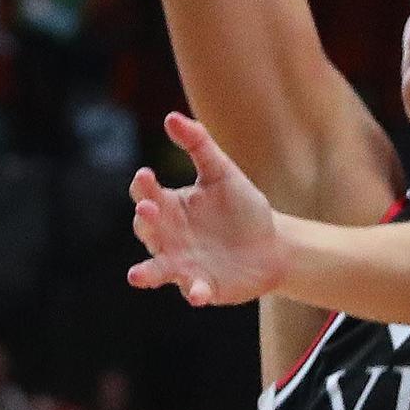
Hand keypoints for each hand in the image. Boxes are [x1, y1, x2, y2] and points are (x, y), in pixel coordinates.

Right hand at [127, 114, 287, 305]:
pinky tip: (198, 293)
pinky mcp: (204, 287)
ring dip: (148, 272)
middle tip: (148, 211)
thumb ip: (198, 144)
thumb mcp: (222, 172)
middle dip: (146, 223)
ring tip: (136, 275)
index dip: (143, 187)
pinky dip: (194, 292)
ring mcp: (183, 265)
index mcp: (171, 206)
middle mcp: (170, 238)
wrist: (272, 245)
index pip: (147, 195)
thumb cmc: (241, 207)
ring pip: (158, 269)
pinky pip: (194, 291)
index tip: (146, 175)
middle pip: (147, 230)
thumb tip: (170, 117)